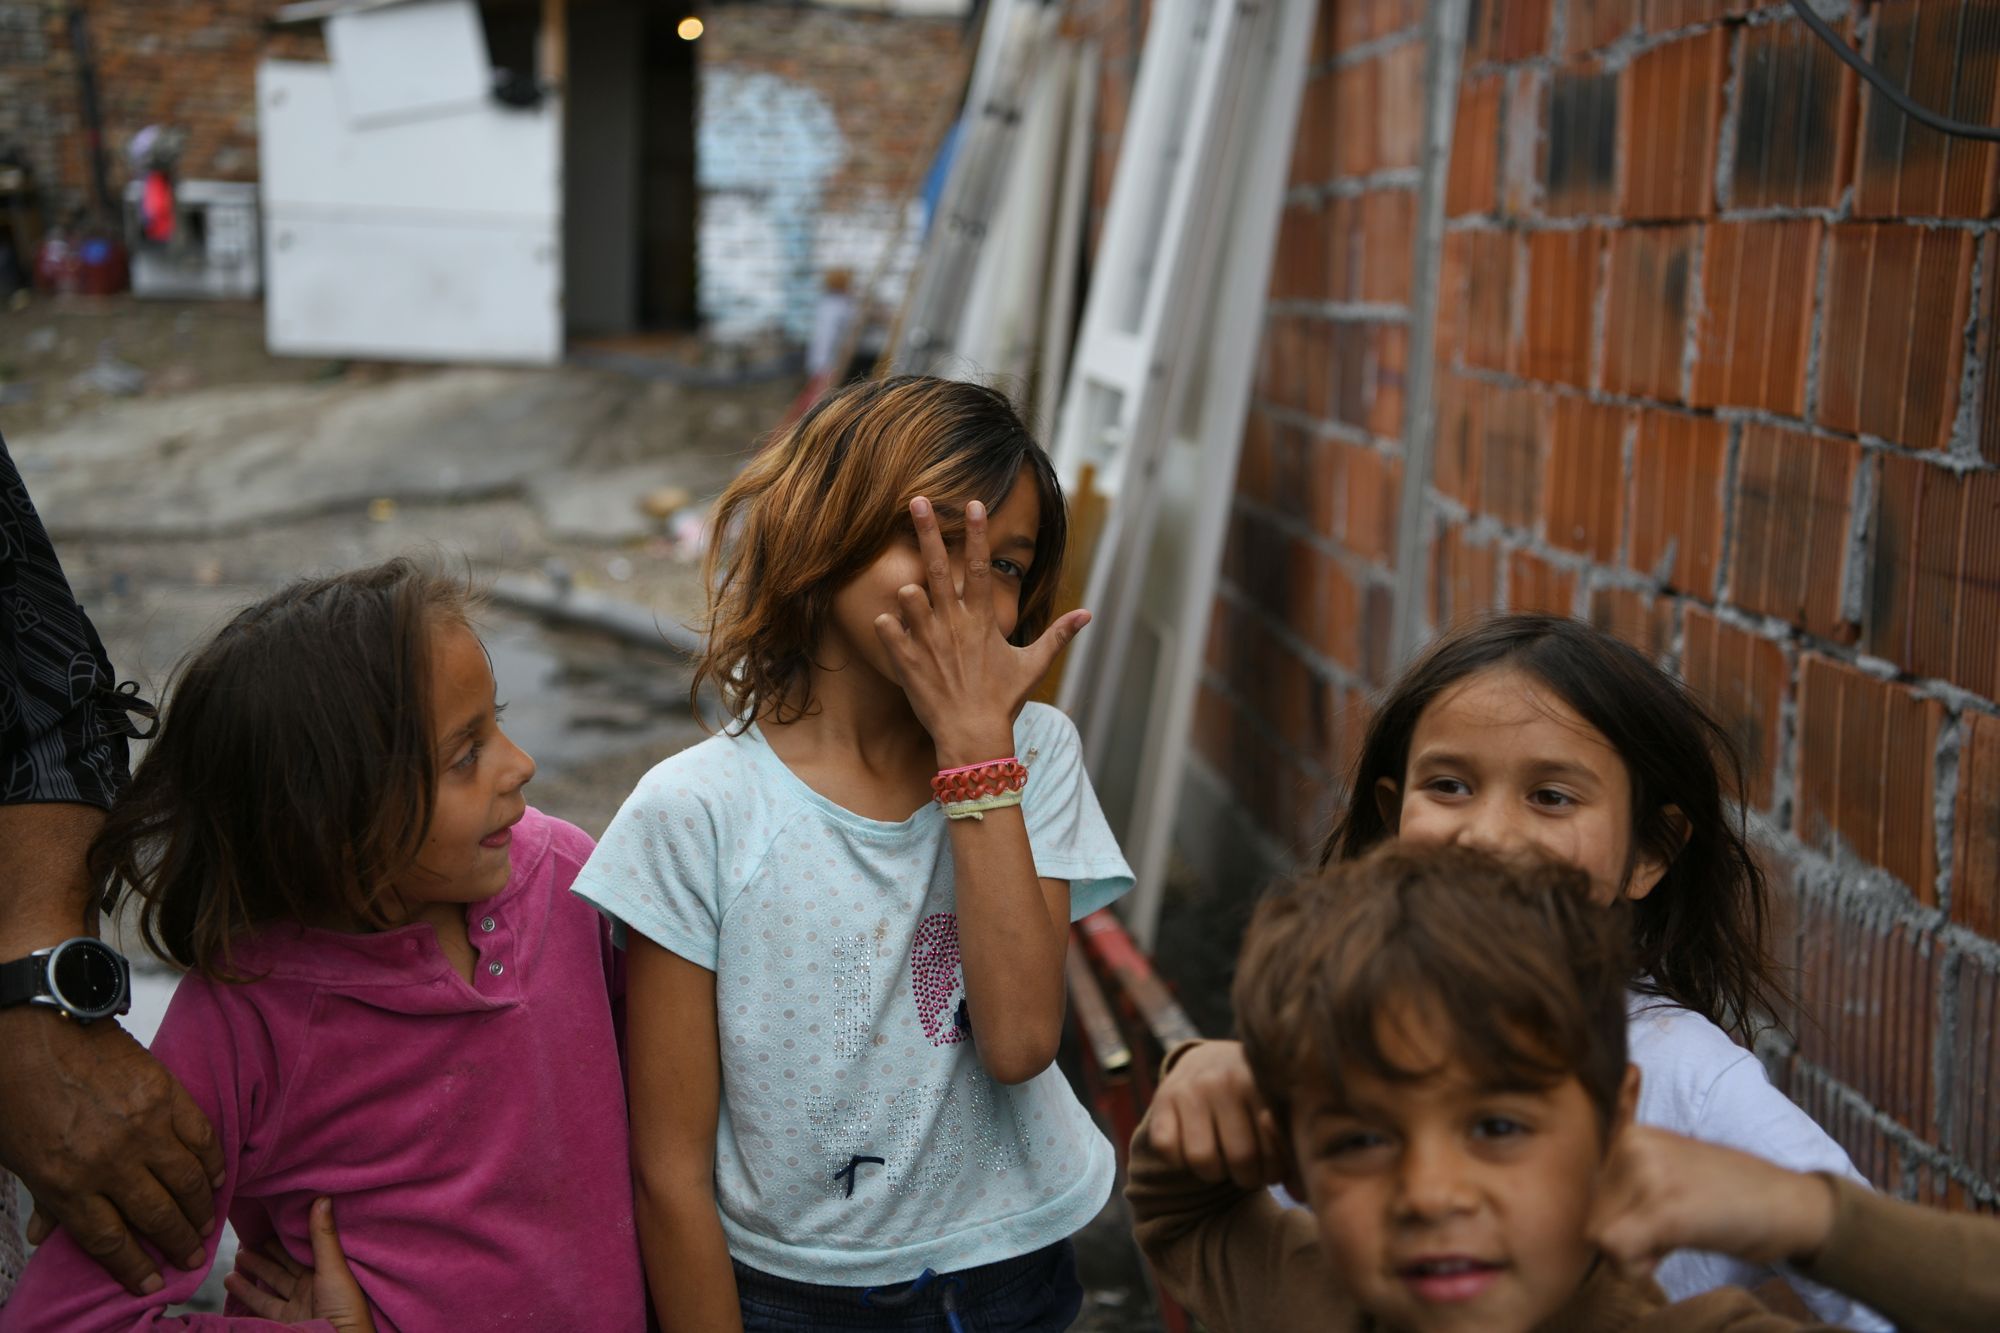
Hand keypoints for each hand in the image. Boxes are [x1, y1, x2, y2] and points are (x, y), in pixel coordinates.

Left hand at [0, 1007, 223, 1294]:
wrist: (36, 1028)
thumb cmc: (17, 1089)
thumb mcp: (19, 1156)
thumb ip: (45, 1198)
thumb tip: (50, 1234)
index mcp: (67, 1183)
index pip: (110, 1240)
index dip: (134, 1266)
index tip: (152, 1281)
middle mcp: (110, 1162)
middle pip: (156, 1215)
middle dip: (178, 1242)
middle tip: (192, 1256)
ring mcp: (144, 1128)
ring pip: (187, 1181)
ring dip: (202, 1207)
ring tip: (207, 1222)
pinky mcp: (167, 1095)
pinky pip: (202, 1137)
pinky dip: (213, 1161)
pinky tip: (216, 1176)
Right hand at [222, 1198, 374, 1331]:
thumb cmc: (343, 1308)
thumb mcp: (333, 1269)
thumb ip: (323, 1237)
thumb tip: (323, 1196)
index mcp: (327, 1272)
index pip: (304, 1249)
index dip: (288, 1236)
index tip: (271, 1218)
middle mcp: (311, 1288)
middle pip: (283, 1266)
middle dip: (266, 1252)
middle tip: (247, 1237)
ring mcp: (295, 1306)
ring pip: (270, 1284)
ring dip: (253, 1270)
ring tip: (237, 1255)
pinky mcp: (280, 1323)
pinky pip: (260, 1305)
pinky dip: (246, 1293)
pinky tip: (231, 1280)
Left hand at [874, 496, 1090, 763]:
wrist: (973, 735)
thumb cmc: (1003, 701)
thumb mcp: (1033, 665)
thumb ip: (1058, 635)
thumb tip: (1088, 615)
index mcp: (982, 619)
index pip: (978, 565)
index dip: (977, 533)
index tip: (974, 503)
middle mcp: (953, 622)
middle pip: (937, 566)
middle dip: (927, 531)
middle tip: (917, 500)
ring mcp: (927, 639)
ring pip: (908, 595)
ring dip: (909, 592)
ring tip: (913, 595)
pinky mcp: (906, 659)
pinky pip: (887, 629)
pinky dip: (887, 625)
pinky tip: (891, 627)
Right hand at [1146, 1041, 1286, 1190]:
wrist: (1207, 1059)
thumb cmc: (1252, 1098)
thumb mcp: (1276, 1110)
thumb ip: (1292, 1149)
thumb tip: (1301, 1193)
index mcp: (1263, 1082)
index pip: (1276, 1152)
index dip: (1275, 1172)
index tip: (1272, 1167)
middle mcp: (1226, 1080)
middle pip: (1241, 1160)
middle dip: (1247, 1177)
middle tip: (1248, 1168)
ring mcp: (1192, 1089)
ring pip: (1203, 1160)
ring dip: (1214, 1173)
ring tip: (1222, 1160)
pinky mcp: (1163, 1098)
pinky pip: (1168, 1150)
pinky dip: (1179, 1160)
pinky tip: (1192, 1147)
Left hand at [1587, 1126, 1837, 1280]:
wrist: (1789, 1204)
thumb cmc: (1729, 1196)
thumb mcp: (1669, 1168)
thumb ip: (1626, 1178)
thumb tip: (1585, 1214)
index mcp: (1631, 1134)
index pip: (1589, 1191)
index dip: (1618, 1217)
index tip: (1654, 1218)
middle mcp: (1632, 1144)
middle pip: (1590, 1212)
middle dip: (1623, 1235)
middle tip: (1670, 1231)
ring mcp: (1648, 1173)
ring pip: (1599, 1234)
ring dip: (1632, 1253)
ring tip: (1674, 1236)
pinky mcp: (1664, 1208)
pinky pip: (1617, 1249)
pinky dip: (1635, 1267)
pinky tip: (1667, 1253)